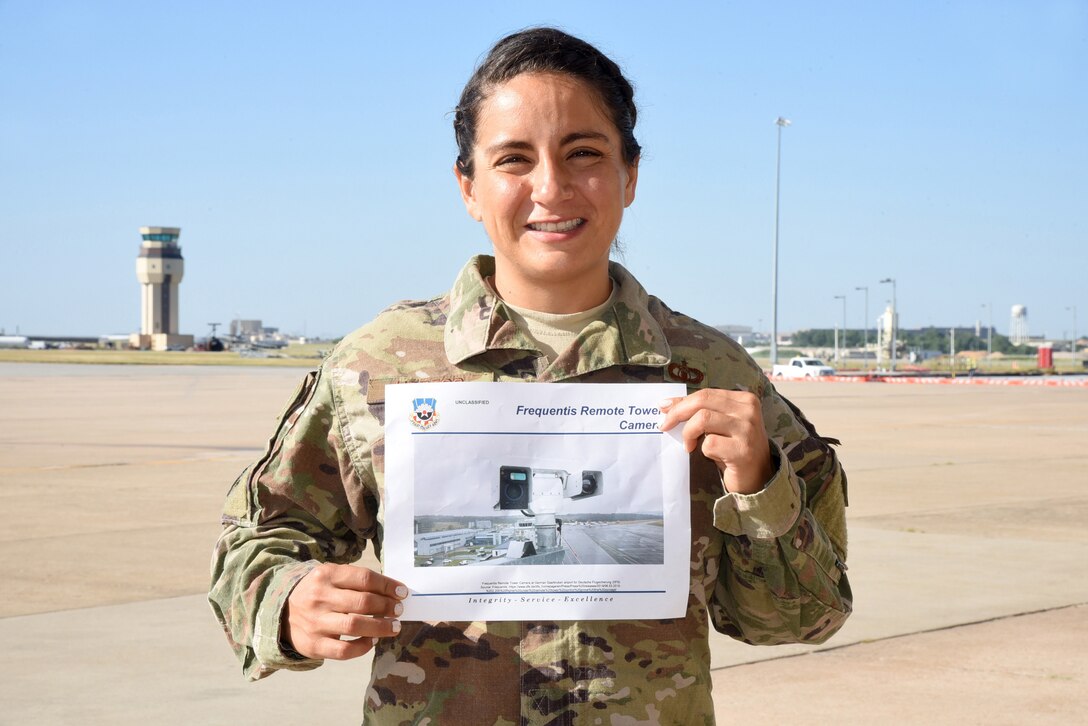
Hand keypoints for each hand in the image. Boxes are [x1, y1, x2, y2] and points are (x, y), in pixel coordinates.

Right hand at [283, 563, 407, 660]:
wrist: (280, 611)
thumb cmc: (316, 592)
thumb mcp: (330, 576)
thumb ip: (356, 580)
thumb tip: (392, 590)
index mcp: (326, 575)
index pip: (364, 578)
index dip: (387, 585)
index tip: (402, 592)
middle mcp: (319, 597)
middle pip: (362, 602)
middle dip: (386, 606)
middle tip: (399, 610)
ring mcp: (315, 622)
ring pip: (355, 626)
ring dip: (380, 627)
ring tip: (394, 626)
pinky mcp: (313, 645)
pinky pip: (343, 650)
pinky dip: (362, 647)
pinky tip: (372, 641)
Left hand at [659, 389, 772, 494]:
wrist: (758, 476)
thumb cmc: (734, 447)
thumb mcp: (720, 424)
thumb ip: (700, 411)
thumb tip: (665, 404)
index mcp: (745, 400)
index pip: (706, 393)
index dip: (682, 401)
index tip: (664, 409)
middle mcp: (749, 411)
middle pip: (702, 401)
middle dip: (678, 412)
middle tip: (665, 426)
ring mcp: (747, 431)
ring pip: (703, 419)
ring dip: (688, 433)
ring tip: (688, 444)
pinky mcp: (742, 451)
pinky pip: (709, 444)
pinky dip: (703, 450)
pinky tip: (711, 456)